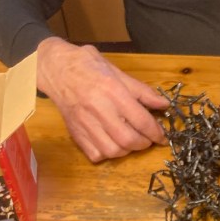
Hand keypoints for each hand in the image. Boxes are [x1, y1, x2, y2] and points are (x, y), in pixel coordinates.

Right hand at [36, 38, 168, 161]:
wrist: (56, 68)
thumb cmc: (88, 66)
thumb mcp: (117, 71)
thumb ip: (142, 91)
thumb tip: (164, 104)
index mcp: (112, 90)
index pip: (140, 119)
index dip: (156, 132)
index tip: (162, 136)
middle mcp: (98, 109)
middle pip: (127, 139)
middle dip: (143, 143)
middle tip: (147, 139)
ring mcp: (84, 123)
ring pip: (112, 150)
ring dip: (127, 150)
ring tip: (131, 141)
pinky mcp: (75, 132)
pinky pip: (95, 154)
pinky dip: (108, 154)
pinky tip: (112, 144)